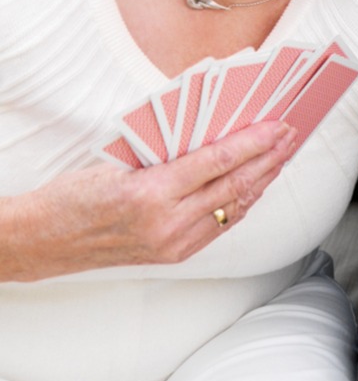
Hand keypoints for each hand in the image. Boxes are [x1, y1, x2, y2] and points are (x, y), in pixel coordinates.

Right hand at [3, 121, 295, 281]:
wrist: (44, 240)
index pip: (219, 161)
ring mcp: (173, 244)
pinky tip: (255, 186)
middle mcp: (168, 223)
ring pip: (233, 208)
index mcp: (152, 193)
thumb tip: (217, 133)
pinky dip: (241, 203)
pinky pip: (220, 226)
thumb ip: (170, 153)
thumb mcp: (122, 162)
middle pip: (235, 185)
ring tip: (282, 156)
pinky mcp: (174, 256)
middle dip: (268, 158)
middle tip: (290, 135)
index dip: (254, 142)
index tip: (277, 125)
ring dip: (262, 181)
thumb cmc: (76, 193)